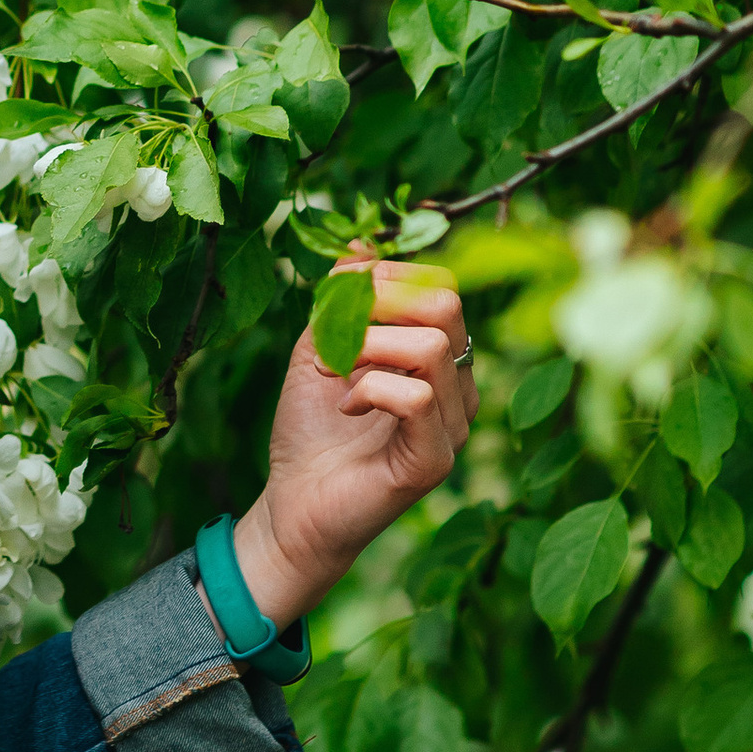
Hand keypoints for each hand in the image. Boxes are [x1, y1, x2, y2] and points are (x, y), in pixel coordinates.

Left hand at [230, 257, 477, 628]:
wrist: (294, 505)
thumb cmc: (310, 430)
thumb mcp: (317, 348)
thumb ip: (341, 300)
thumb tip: (360, 246)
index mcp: (439, 358)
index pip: (440, 287)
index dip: (386, 276)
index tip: (339, 302)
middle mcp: (458, 389)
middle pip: (446, 305)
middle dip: (378, 304)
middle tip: (337, 335)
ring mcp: (454, 426)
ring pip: (430, 347)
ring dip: (365, 347)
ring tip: (336, 374)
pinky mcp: (435, 460)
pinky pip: (416, 397)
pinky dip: (369, 389)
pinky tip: (346, 406)